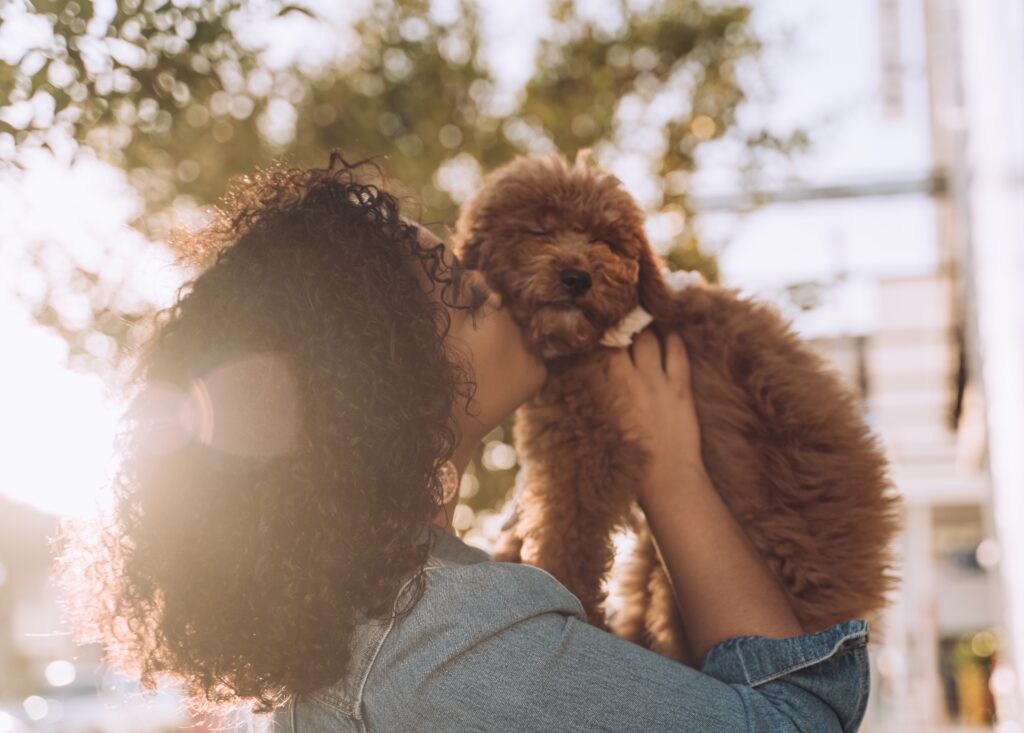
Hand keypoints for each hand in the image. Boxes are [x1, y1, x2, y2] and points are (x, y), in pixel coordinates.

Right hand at [606, 329, 704, 505]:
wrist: (665, 480)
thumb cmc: (628, 461)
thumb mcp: (602, 427)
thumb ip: (596, 399)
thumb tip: (587, 380)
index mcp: (606, 391)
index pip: (599, 349)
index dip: (599, 334)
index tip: (598, 326)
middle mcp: (629, 381)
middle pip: (624, 337)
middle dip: (622, 324)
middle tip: (621, 316)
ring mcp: (657, 383)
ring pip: (649, 339)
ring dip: (647, 329)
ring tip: (645, 323)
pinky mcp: (681, 389)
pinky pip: (678, 353)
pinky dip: (674, 340)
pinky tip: (671, 334)